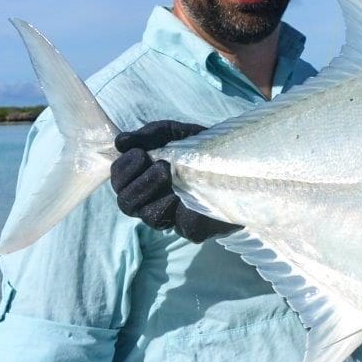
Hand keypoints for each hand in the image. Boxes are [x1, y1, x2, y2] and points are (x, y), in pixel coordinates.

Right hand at [111, 120, 240, 241]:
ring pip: (147, 215)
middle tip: (159, 165)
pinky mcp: (194, 228)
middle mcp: (154, 201)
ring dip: (153, 191)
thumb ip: (150, 135)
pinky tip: (184, 193)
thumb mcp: (176, 134)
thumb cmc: (204, 147)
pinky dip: (175, 206)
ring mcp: (173, 217)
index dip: (122, 170)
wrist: (241, 160)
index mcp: (146, 180)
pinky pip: (179, 225)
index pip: (119, 183)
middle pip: (126, 203)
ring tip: (169, 172)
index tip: (139, 153)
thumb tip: (120, 142)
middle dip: (137, 182)